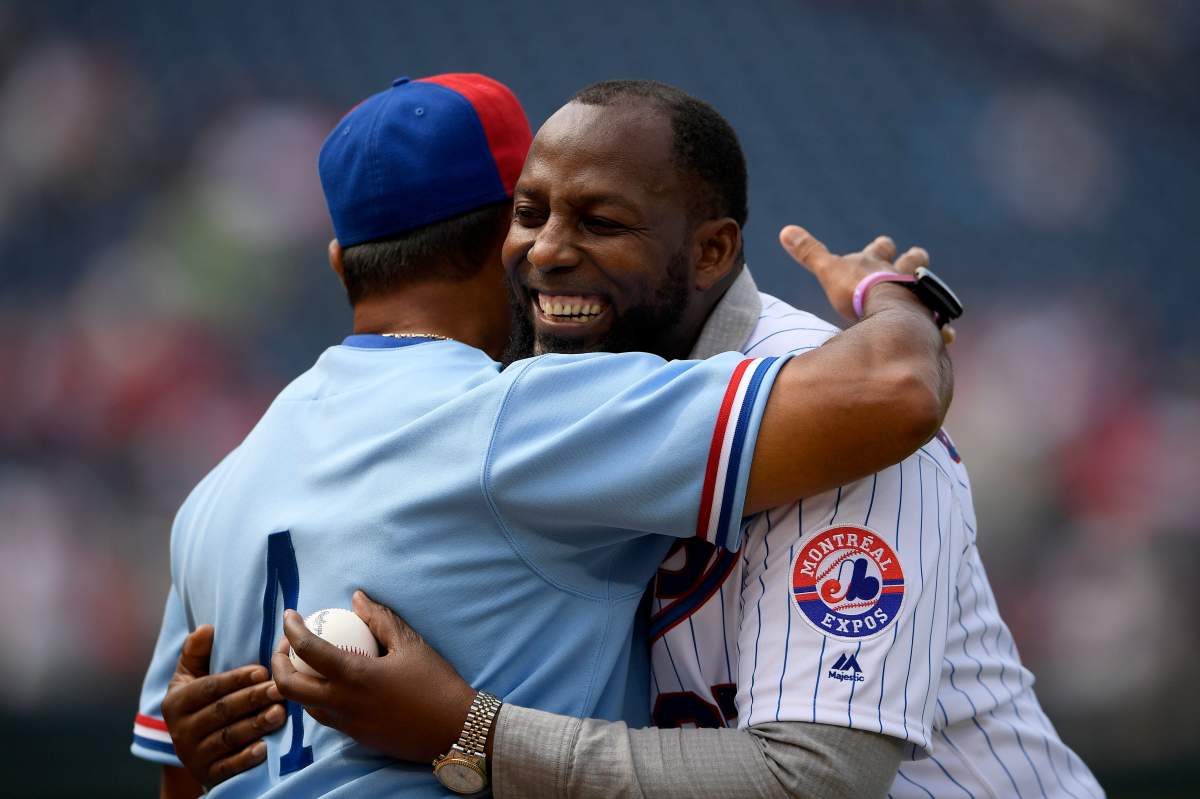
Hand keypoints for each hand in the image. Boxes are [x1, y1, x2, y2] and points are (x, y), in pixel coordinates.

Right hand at [160, 625, 286, 788]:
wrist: (196, 750)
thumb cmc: (201, 702)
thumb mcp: (191, 677)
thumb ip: (196, 653)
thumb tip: (206, 629)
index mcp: (176, 702)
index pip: (208, 688)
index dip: (235, 679)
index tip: (262, 671)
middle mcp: (180, 730)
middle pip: (221, 712)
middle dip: (252, 699)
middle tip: (279, 690)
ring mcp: (193, 755)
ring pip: (228, 738)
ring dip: (255, 725)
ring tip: (280, 713)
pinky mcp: (206, 775)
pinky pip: (227, 767)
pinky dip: (245, 758)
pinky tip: (265, 748)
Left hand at [272, 590, 478, 762]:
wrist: (453, 729)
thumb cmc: (435, 682)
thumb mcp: (410, 644)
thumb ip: (380, 619)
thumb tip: (357, 598)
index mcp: (355, 675)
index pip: (307, 650)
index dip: (291, 630)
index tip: (289, 616)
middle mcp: (343, 703)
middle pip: (289, 687)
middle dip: (277, 664)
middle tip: (287, 646)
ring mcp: (347, 724)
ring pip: (303, 706)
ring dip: (295, 683)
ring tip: (306, 664)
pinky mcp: (356, 737)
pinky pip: (325, 716)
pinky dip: (317, 699)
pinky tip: (332, 685)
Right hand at [778, 225, 936, 324]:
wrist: (890, 309)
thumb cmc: (857, 290)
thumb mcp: (829, 270)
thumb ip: (810, 253)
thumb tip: (785, 230)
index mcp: (877, 264)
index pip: (880, 247)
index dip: (881, 247)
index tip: (884, 244)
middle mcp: (901, 275)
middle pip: (913, 259)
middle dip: (913, 259)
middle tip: (915, 257)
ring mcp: (918, 296)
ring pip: (929, 288)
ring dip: (928, 293)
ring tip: (929, 303)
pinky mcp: (928, 319)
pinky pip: (938, 325)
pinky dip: (940, 328)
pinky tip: (946, 333)